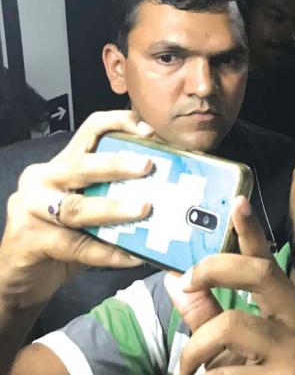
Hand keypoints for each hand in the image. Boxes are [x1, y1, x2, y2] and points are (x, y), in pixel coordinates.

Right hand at [0, 111, 153, 310]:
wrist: (23, 273)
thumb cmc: (65, 235)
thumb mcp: (90, 206)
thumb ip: (115, 193)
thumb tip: (168, 190)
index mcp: (63, 163)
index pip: (89, 131)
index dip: (117, 124)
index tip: (148, 130)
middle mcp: (44, 178)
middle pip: (82, 165)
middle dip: (117, 164)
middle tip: (148, 165)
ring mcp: (32, 208)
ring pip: (78, 207)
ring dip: (114, 209)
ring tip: (145, 210)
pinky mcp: (30, 239)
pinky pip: (77, 246)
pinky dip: (109, 253)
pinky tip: (134, 257)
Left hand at [165, 197, 294, 374]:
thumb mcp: (229, 349)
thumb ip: (206, 316)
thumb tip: (175, 281)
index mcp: (291, 311)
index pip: (269, 263)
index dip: (253, 232)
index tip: (237, 201)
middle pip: (262, 273)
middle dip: (216, 268)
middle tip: (187, 281)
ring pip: (233, 323)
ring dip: (195, 347)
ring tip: (188, 369)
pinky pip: (224, 370)